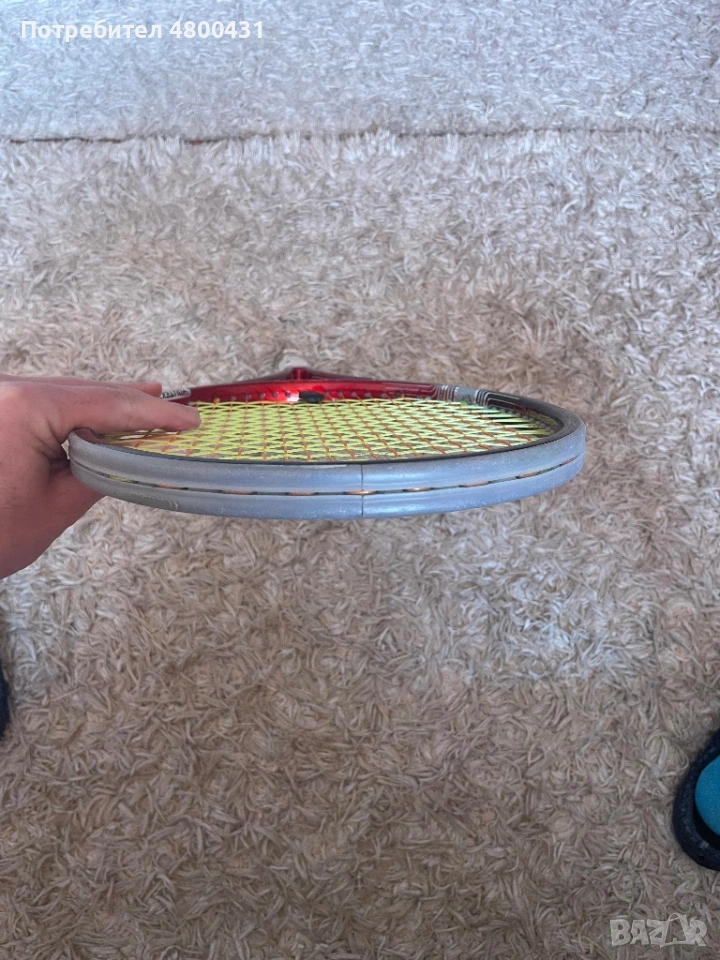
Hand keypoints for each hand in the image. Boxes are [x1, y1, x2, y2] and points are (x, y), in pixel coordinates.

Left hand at [0, 374, 199, 578]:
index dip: (153, 412)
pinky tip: (98, 418)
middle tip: (173, 407)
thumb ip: (102, 474)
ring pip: (62, 395)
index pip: (105, 403)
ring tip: (145, 408)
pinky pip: (41, 405)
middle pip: (84, 391)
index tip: (186, 418)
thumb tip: (132, 459)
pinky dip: (74, 413)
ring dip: (103, 406)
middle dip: (130, 402)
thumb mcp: (56, 507)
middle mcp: (6, 392)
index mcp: (23, 408)